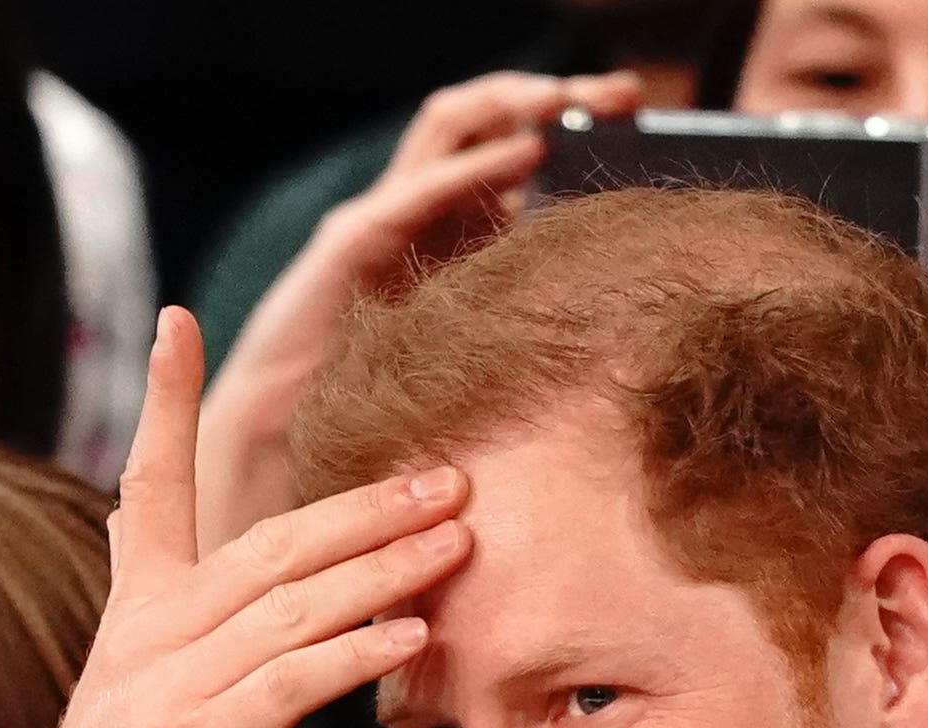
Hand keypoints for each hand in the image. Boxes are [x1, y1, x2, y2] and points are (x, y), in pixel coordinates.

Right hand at [0, 304, 473, 727]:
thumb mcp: (142, 722)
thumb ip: (187, 652)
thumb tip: (231, 599)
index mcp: (131, 623)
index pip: (145, 488)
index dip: (163, 402)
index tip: (179, 318)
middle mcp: (145, 640)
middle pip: (266, 541)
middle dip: (362, 501)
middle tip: (448, 468)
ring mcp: (166, 691)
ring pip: (290, 602)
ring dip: (382, 564)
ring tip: (460, 534)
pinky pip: (288, 683)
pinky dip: (354, 653)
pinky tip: (412, 634)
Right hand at [195, 70, 642, 552]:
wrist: (293, 434)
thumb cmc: (386, 398)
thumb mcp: (475, 337)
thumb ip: (521, 300)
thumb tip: (607, 288)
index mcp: (449, 219)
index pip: (509, 137)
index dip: (569, 116)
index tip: (635, 113)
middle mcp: (417, 203)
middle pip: (485, 117)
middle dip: (555, 92)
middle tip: (624, 93)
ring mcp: (383, 215)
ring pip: (449, 125)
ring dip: (515, 104)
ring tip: (572, 101)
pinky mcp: (353, 243)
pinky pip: (418, 190)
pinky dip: (472, 168)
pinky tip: (523, 157)